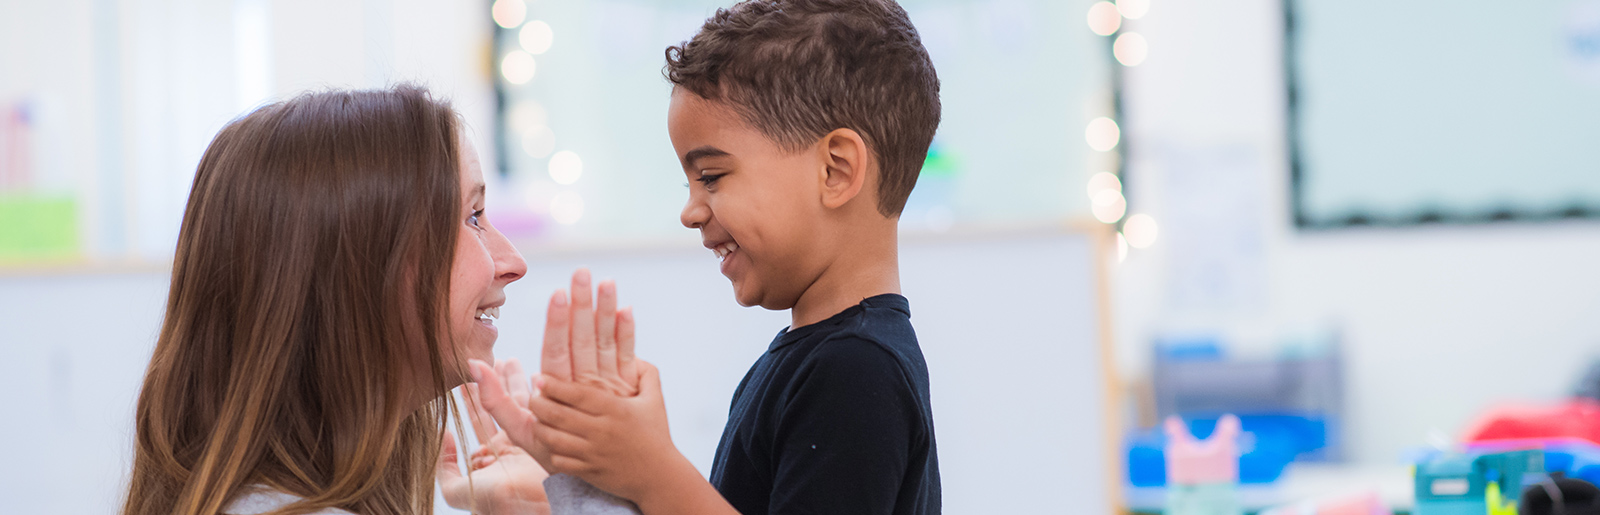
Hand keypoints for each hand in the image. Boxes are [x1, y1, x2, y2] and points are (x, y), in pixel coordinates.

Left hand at [437, 360, 550, 514]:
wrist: (527, 505)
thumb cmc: (492, 500)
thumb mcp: (456, 490)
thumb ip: (445, 467)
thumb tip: (445, 436)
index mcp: (491, 456)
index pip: (481, 419)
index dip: (474, 398)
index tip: (468, 377)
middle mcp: (511, 445)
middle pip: (502, 406)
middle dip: (496, 383)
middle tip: (493, 359)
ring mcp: (530, 438)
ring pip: (520, 402)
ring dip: (514, 380)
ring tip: (509, 358)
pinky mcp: (546, 434)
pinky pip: (535, 406)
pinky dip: (533, 389)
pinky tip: (530, 372)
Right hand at [474, 269, 638, 470]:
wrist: (597, 471)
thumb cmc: (551, 449)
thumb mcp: (520, 432)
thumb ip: (495, 400)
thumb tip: (474, 365)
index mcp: (556, 393)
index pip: (555, 351)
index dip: (557, 323)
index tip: (558, 294)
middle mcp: (582, 388)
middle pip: (581, 340)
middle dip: (582, 304)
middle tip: (582, 272)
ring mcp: (607, 388)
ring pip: (605, 344)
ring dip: (607, 311)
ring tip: (608, 281)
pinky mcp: (627, 390)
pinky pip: (628, 357)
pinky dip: (628, 334)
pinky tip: (628, 309)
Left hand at [528, 361, 691, 505]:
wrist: (660, 476)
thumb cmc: (656, 434)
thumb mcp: (655, 400)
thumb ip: (646, 373)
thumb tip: (633, 353)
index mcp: (616, 410)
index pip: (577, 394)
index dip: (554, 385)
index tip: (539, 378)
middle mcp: (602, 431)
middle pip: (559, 415)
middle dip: (539, 404)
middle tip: (532, 397)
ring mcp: (594, 454)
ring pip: (554, 439)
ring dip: (540, 427)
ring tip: (536, 418)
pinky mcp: (590, 472)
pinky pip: (559, 461)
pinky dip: (550, 451)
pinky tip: (549, 441)